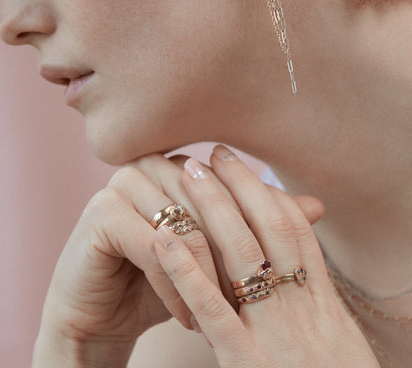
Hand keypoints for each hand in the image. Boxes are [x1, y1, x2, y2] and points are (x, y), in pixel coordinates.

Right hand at [33, 150, 323, 366]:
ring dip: (205, 276)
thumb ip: (262, 225)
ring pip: (184, 224)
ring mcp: (121, 185)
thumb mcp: (217, 252)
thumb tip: (318, 206)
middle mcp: (149, 166)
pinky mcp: (100, 214)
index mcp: (178, 165)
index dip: (253, 229)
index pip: (229, 185)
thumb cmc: (166, 276)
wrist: (104, 309)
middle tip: (252, 299)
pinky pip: (153, 246)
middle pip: (208, 203)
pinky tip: (188, 317)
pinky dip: (174, 285)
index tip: (273, 270)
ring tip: (222, 316)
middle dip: (231, 256)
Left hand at [154, 145, 380, 367]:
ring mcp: (275, 332)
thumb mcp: (336, 340)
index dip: (268, 192)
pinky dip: (187, 268)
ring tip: (188, 173)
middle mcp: (304, 307)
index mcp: (325, 303)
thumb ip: (315, 299)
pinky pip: (213, 307)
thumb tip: (297, 260)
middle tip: (212, 153)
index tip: (243, 167)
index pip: (296, 231)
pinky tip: (164, 237)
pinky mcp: (246, 362)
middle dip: (241, 186)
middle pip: (270, 229)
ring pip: (242, 254)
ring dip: (213, 209)